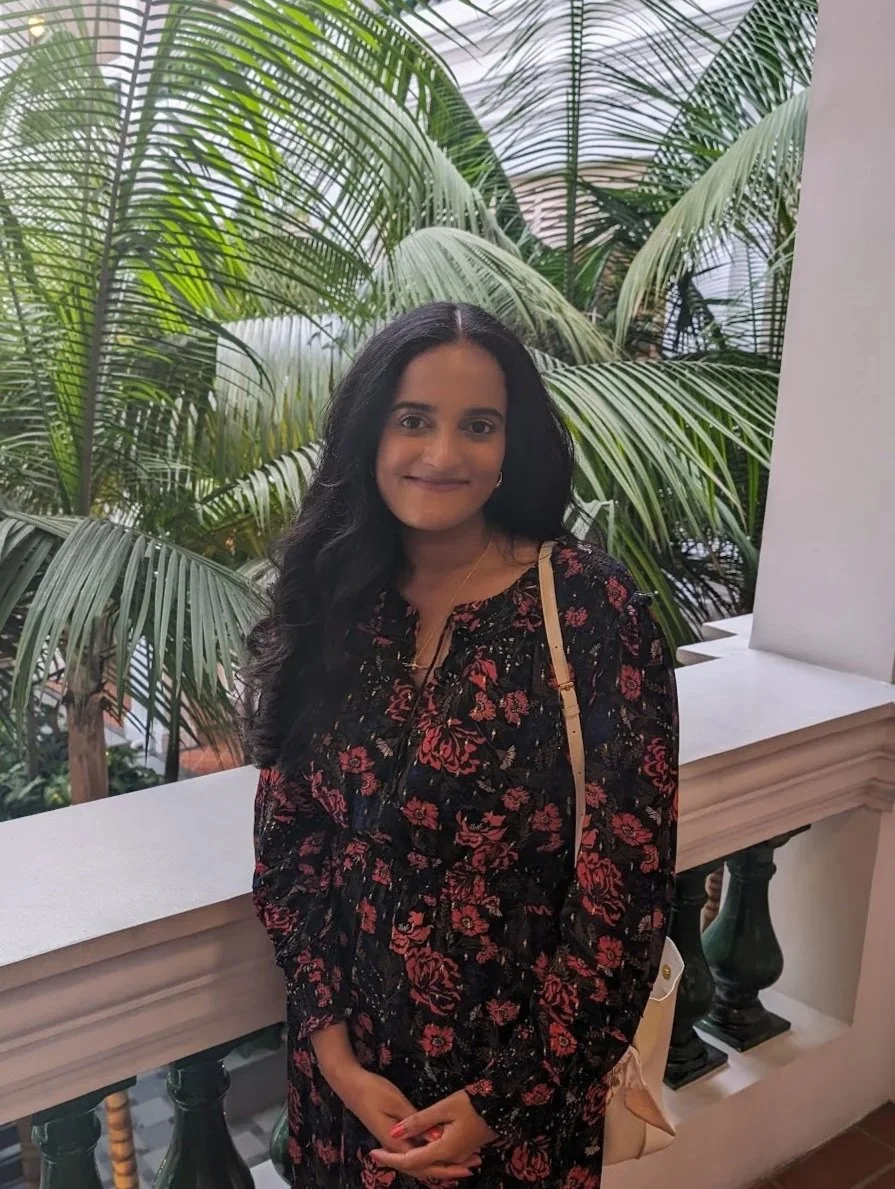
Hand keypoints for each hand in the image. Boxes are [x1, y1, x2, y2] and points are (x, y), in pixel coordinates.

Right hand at [338, 1069, 483, 1181]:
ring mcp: (392, 1142)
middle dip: (445, 1171)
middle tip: (469, 1168)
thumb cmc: (374, 1091)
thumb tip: (437, 1139)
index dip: (445, 1168)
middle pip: (421, 1168)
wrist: (351, 1085)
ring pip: (416, 1163)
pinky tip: (436, 1151)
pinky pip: (412, 1152)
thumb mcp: (397, 1102)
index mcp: (397, 1142)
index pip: (424, 1163)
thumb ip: (418, 1122)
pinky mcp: (391, 1135)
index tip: (466, 1167)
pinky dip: (427, 1156)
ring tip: (459, 1164)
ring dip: (437, 1165)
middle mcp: (395, 1147)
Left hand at [371, 1090, 495, 1181]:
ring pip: (427, 1165)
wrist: (500, 1105)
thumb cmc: (472, 1103)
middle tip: (377, 1154)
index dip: (390, 1158)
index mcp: (443, 1149)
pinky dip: (422, 1157)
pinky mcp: (460, 1150)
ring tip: (390, 1153)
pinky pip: (436, 1160)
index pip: (410, 1160)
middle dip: (396, 1162)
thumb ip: (419, 1120)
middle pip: (418, 1167)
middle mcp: (449, 1158)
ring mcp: (456, 1156)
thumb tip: (395, 1131)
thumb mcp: (444, 1107)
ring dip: (409, 1161)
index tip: (373, 1153)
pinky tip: (416, 1150)